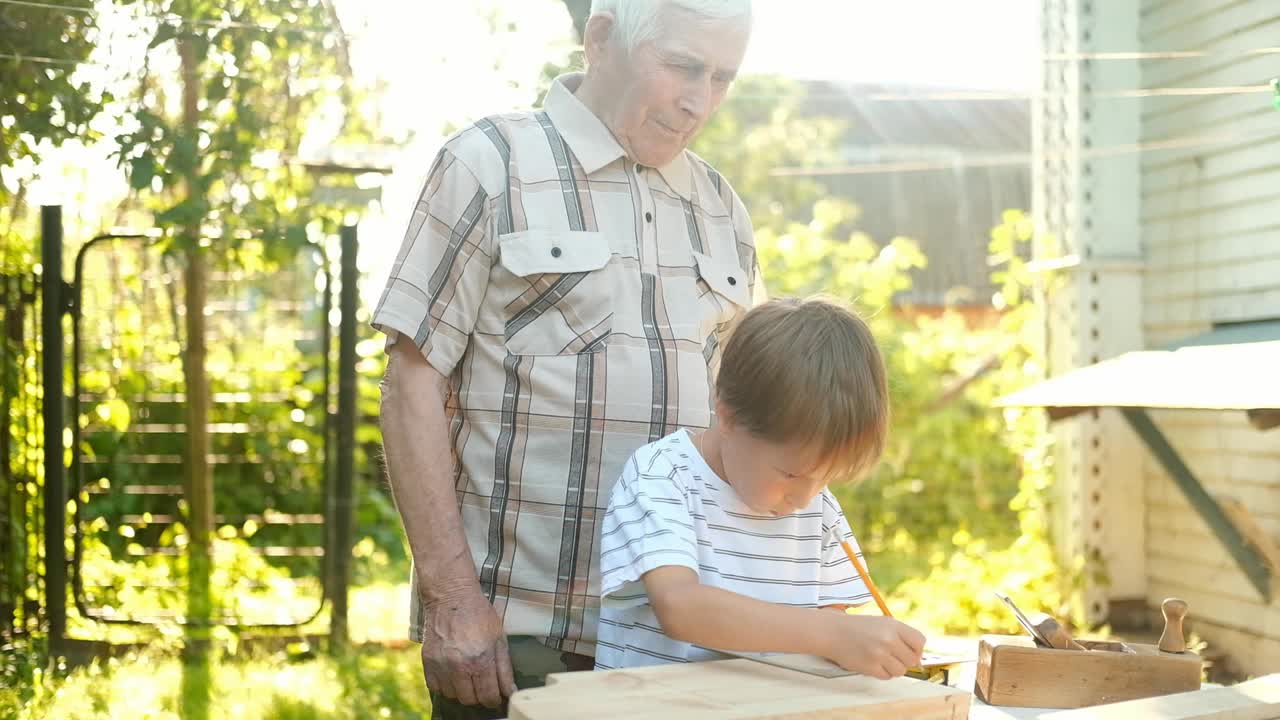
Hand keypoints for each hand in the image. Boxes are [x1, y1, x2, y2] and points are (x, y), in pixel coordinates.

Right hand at [420, 587, 516, 707]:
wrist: (451, 597)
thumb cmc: (479, 615)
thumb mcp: (499, 638)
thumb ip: (504, 668)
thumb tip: (510, 692)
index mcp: (481, 659)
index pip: (488, 696)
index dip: (495, 699)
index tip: (496, 695)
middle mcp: (460, 666)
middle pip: (470, 700)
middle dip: (479, 695)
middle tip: (482, 684)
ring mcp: (441, 664)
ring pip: (453, 696)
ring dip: (462, 690)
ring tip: (467, 675)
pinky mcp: (428, 661)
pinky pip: (436, 687)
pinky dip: (445, 685)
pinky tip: (452, 673)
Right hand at [816, 613, 925, 679]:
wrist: (833, 632)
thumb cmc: (858, 628)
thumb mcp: (882, 623)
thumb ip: (901, 636)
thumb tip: (918, 658)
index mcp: (893, 625)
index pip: (920, 642)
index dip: (917, 649)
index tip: (909, 651)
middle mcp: (888, 639)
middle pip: (912, 659)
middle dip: (904, 660)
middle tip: (892, 656)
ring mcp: (879, 654)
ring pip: (901, 671)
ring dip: (893, 668)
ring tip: (880, 659)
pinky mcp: (870, 667)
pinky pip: (887, 676)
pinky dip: (881, 672)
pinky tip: (872, 662)